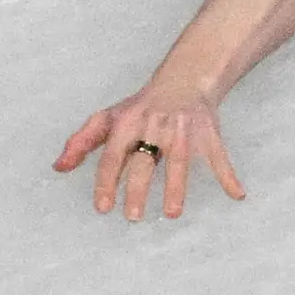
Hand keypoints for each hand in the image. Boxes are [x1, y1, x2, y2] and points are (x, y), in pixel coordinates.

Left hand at [58, 87, 246, 222]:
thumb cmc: (141, 107)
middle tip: (133, 216)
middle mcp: (154, 125)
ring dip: (177, 188)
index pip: (113, 155)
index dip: (107, 181)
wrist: (185, 78)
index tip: (103, 207)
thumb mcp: (109, 118)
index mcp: (127, 122)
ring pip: (180, 161)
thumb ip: (82, 143)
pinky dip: (229, 175)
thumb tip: (58, 168)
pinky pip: (219, 156)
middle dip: (139, 188)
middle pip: (146, 160)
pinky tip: (236, 195)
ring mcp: (183, 129)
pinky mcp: (208, 132)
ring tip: (171, 214)